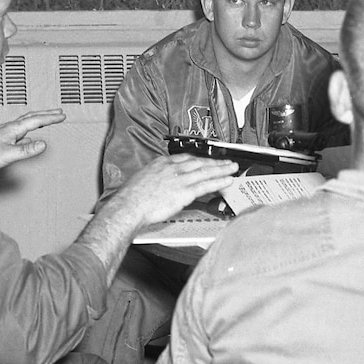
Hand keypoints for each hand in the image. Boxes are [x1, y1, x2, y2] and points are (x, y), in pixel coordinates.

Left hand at [0, 108, 65, 170]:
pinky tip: (29, 134)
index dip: (50, 118)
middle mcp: (9, 127)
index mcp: (13, 129)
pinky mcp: (1, 137)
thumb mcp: (8, 154)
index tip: (62, 116)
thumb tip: (43, 144)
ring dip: (38, 119)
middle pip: (31, 117)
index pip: (36, 121)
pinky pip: (20, 129)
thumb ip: (26, 150)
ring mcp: (5, 131)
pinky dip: (29, 127)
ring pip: (25, 122)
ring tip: (47, 119)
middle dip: (46, 114)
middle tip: (58, 112)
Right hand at [96, 154, 238, 234]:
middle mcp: (173, 168)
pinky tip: (228, 180)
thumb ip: (157, 179)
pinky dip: (219, 181)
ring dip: (222, 169)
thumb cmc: (132, 198)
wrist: (130, 206)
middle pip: (199, 162)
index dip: (200, 159)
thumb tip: (164, 185)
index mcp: (162, 163)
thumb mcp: (144, 180)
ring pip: (206, 171)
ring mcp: (180, 179)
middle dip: (215, 162)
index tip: (207, 160)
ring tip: (233, 168)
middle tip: (227, 161)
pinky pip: (206, 185)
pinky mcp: (185, 192)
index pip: (186, 158)